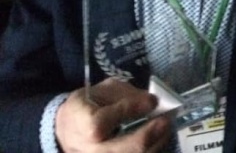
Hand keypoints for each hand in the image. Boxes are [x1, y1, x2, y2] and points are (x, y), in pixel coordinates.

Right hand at [55, 78, 171, 152]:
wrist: (67, 130)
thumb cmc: (87, 106)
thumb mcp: (101, 91)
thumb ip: (125, 94)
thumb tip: (151, 100)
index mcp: (85, 124)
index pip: (108, 120)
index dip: (133, 109)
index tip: (153, 100)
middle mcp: (92, 150)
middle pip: (129, 148)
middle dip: (152, 133)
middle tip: (167, 119)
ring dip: (156, 143)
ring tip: (166, 128)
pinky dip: (151, 149)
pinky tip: (158, 139)